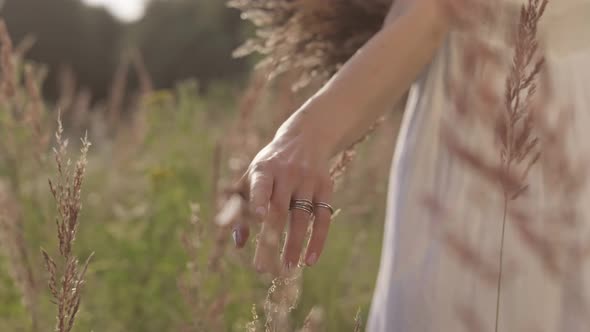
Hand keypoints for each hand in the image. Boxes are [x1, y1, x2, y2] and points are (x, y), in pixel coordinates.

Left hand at [234, 119, 334, 273]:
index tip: (261, 218)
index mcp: (264, 169)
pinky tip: (310, 260)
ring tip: (287, 268)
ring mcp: (308, 180)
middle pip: (280, 210)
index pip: (262, 185)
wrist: (306, 138)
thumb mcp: (251, 177)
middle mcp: (287, 173)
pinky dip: (318, 240)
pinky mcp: (326, 187)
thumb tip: (238, 243)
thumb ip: (240, 208)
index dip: (260, 200)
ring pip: (302, 216)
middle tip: (262, 269)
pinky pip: (323, 218)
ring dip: (295, 244)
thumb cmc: (270, 166)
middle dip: (271, 240)